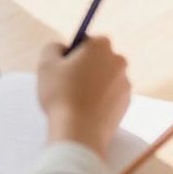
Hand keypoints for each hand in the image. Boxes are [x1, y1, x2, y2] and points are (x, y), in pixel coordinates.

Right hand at [36, 33, 131, 155]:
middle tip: (68, 84)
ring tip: (76, 101)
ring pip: (105, 79)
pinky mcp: (126, 104)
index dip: (74, 53)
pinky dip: (100, 101)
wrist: (80, 132)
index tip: (64, 67)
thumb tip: (62, 48)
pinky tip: (85, 111)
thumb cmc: (62, 95)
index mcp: (102, 46)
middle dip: (86, 68)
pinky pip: (110, 97)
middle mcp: (118, 61)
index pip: (88, 41)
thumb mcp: (46, 64)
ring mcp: (125, 83)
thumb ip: (53, 47)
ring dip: (93, 85)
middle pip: (99, 59)